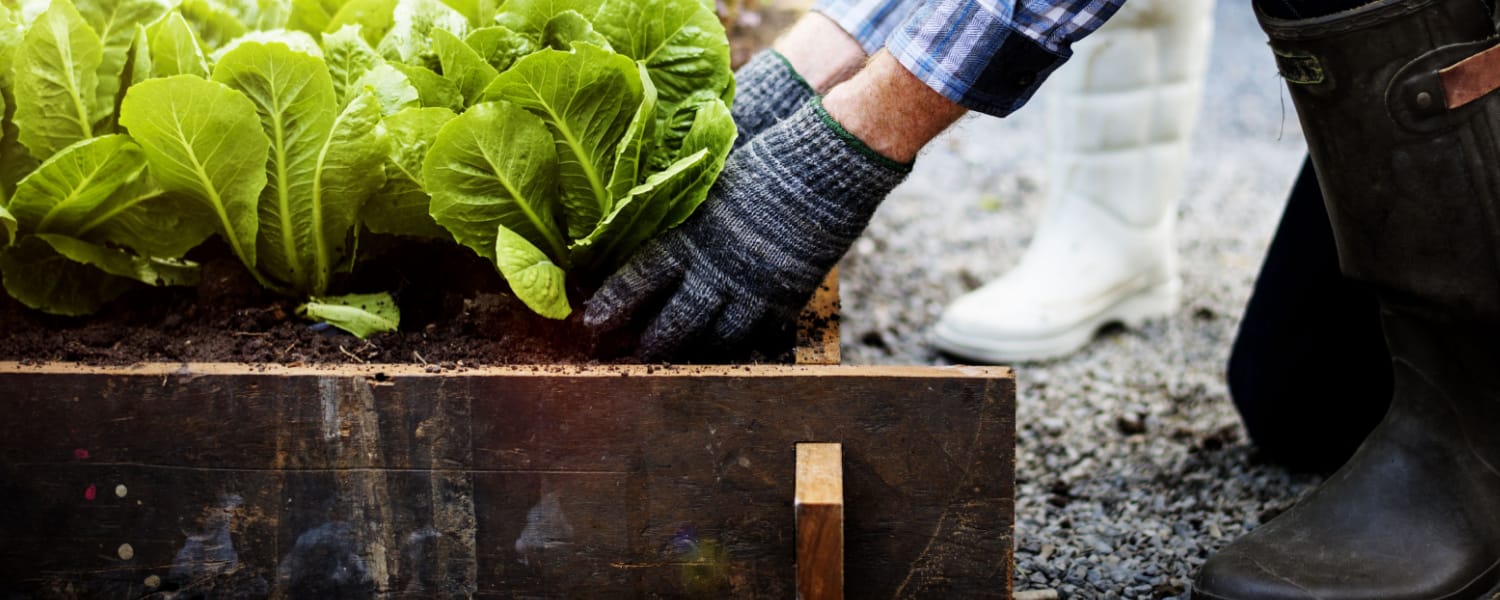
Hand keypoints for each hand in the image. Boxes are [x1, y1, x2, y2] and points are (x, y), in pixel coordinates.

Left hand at [584, 98, 910, 360]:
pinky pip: (759, 338)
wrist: (824, 166)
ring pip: (714, 341)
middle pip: (672, 324)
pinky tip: (731, 356)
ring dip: (692, 357)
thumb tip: (637, 207)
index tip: (591, 323)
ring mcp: (752, 291)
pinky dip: (742, 350)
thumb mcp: (706, 176)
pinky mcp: (786, 299)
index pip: (637, 282)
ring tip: (676, 368)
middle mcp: (714, 272)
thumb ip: (675, 202)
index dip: (612, 306)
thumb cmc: (762, 156)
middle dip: (647, 346)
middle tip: (629, 359)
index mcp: (687, 238)